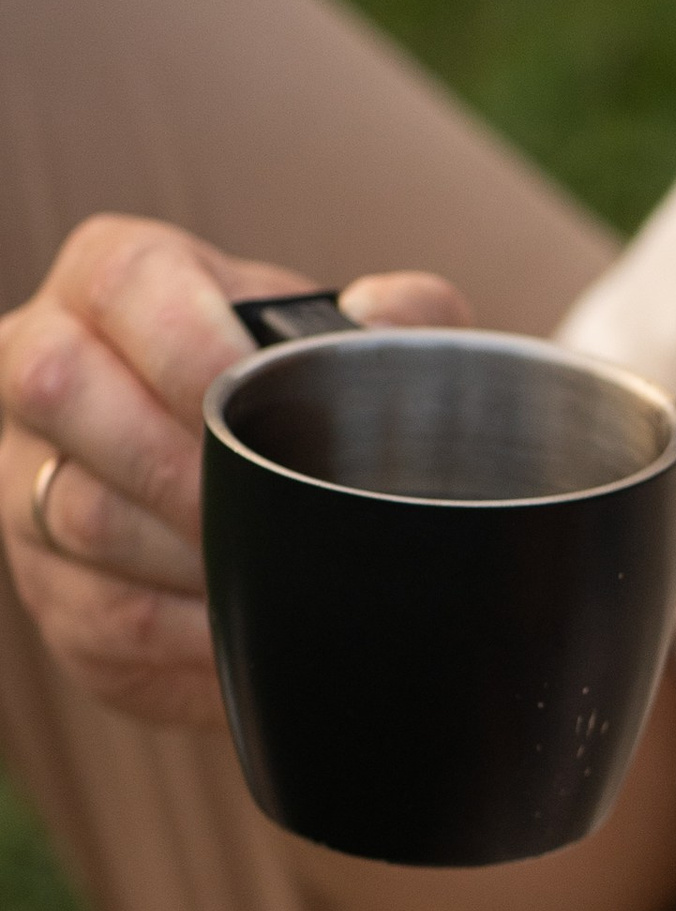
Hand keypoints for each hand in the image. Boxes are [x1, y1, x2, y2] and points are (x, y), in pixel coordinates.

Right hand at [0, 214, 466, 725]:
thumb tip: (385, 314)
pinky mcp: (46, 582)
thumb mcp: (365, 351)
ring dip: (189, 556)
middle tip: (274, 514)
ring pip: (77, 512)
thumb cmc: (314, 405)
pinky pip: (99, 612)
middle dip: (180, 467)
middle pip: (62, 390)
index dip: (191, 350)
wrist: (286, 509)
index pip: (124, 284)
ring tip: (274, 574)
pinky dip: (184, 632)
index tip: (267, 409)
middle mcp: (42, 362)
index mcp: (118, 278)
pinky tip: (246, 630)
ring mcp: (25, 475)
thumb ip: (403, 319)